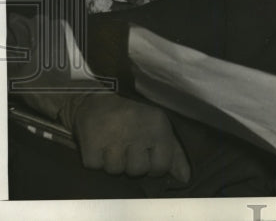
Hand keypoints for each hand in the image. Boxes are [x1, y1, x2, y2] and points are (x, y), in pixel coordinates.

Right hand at [72, 93, 190, 181]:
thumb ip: (174, 153)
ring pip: (115, 171)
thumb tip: (185, 178)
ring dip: (113, 162)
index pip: (162, 165)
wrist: (99, 97)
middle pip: (138, 171)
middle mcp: (137, 130)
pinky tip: (100, 143)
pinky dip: (95, 159)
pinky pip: (95, 166)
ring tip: (113, 144)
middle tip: (128, 148)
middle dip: (132, 164)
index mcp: (158, 125)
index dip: (154, 168)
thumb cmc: (135, 117)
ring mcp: (113, 136)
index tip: (147, 158)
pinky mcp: (91, 141)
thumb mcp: (159, 128)